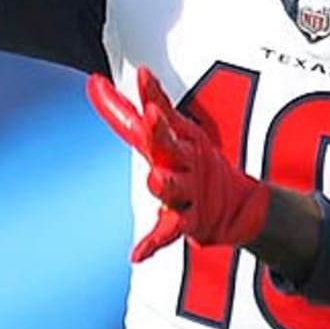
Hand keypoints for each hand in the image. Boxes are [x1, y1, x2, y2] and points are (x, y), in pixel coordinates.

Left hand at [87, 66, 269, 261]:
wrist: (236, 204)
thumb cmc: (192, 161)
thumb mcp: (172, 131)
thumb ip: (133, 108)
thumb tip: (93, 80)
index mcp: (177, 138)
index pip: (160, 113)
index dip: (151, 94)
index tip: (143, 74)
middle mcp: (183, 161)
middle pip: (169, 144)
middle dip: (160, 130)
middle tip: (151, 115)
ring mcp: (188, 191)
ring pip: (173, 188)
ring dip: (165, 184)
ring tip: (154, 180)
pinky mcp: (188, 221)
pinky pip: (169, 232)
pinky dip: (152, 244)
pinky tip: (136, 254)